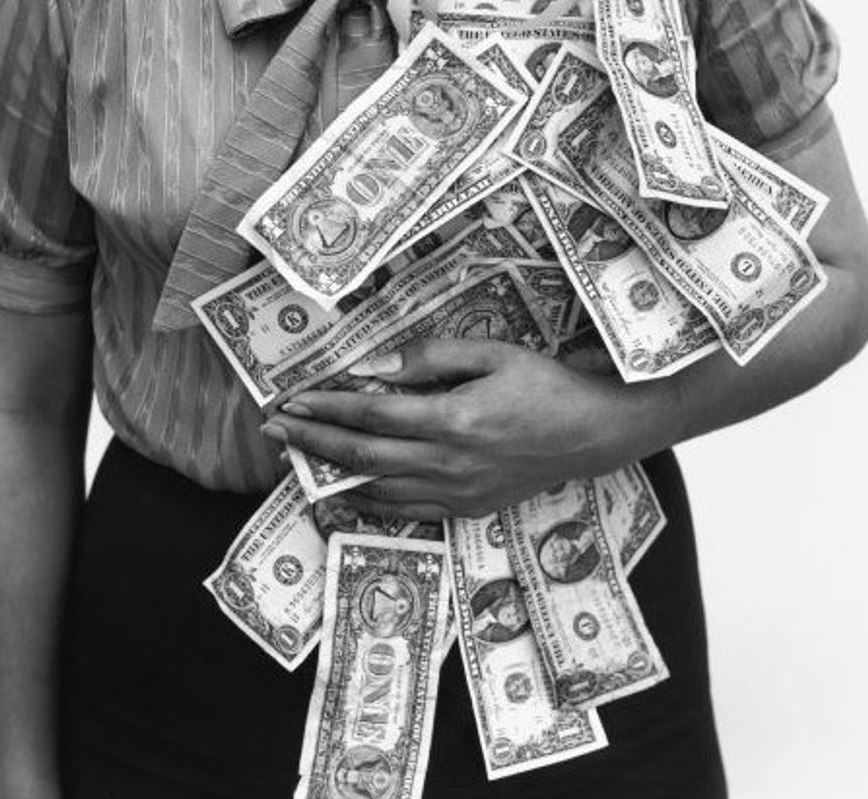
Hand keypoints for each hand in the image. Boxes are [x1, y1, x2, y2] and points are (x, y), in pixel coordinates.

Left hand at [262, 338, 682, 521]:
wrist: (595, 434)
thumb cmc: (546, 385)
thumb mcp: (493, 354)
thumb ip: (430, 359)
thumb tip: (374, 367)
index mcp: (454, 420)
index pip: (370, 415)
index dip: (325, 408)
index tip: (290, 399)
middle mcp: (448, 464)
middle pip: (362, 456)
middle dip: (311, 441)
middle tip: (272, 429)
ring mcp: (456, 493)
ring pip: (375, 489)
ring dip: (329, 473)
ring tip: (295, 457)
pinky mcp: (466, 510)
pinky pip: (404, 512)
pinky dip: (365, 503)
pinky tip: (342, 492)